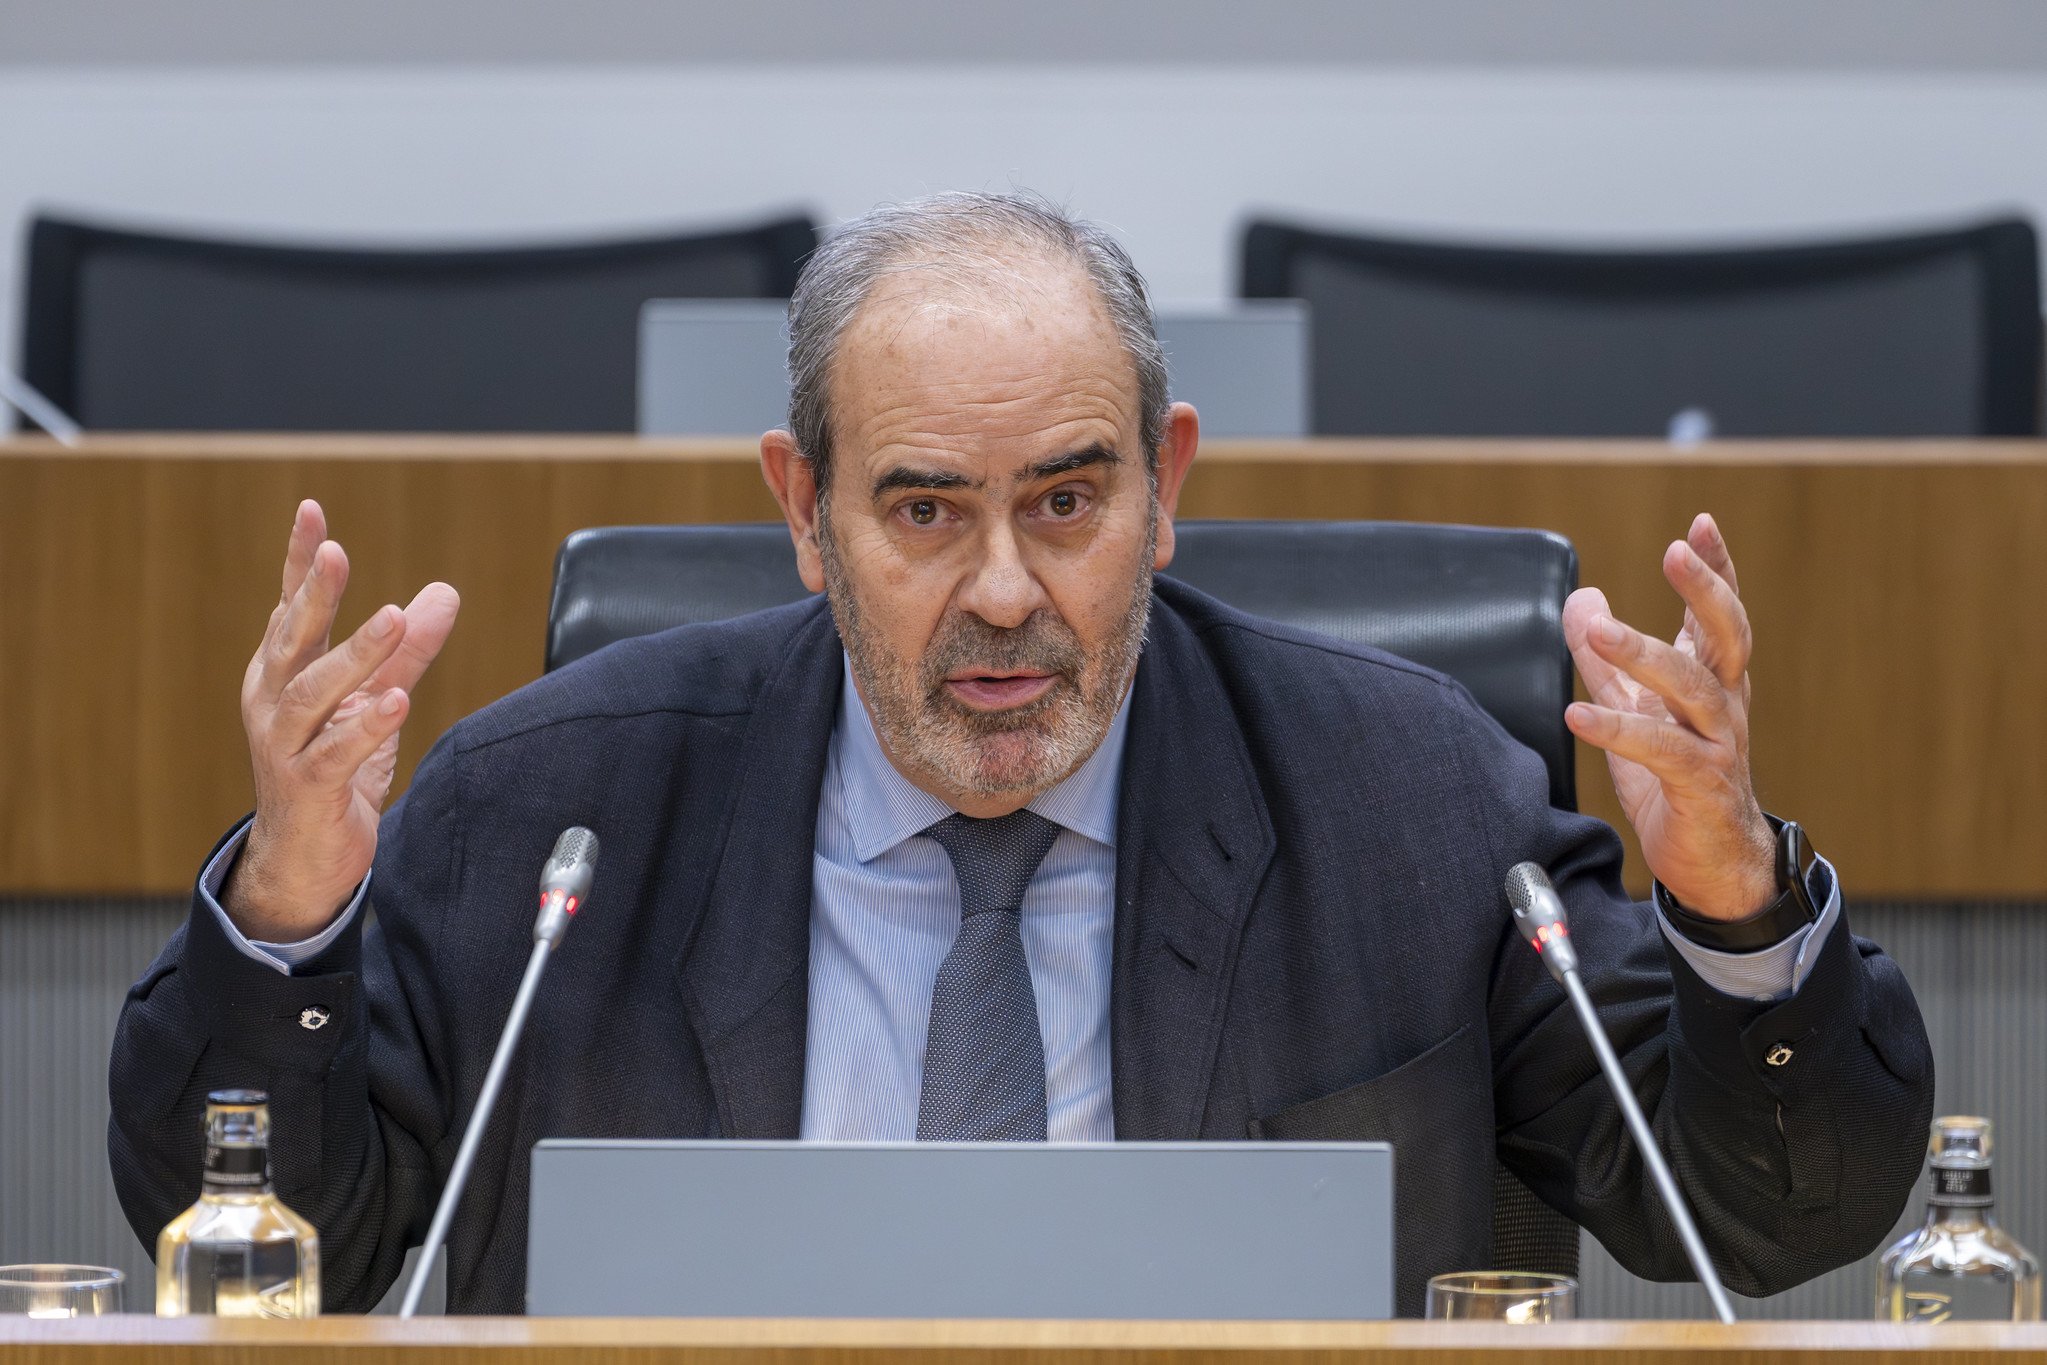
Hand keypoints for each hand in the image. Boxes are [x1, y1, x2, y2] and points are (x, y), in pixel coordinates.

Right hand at [224, 500, 460, 940]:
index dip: (299, 561)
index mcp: (284, 674)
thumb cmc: (333, 771)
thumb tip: (444, 592)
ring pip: (313, 694)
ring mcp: (284, 746)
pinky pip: (334, 755)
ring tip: (391, 619)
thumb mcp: (375, 700)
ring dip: (354, 655)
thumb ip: (408, 649)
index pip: (290, 608)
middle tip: (336, 553)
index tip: (312, 511)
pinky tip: (396, 701)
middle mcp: (274, 703)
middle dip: (313, 594)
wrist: (305, 857)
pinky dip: (365, 727)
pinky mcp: (306, 789)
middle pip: (292, 639)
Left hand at [1562, 513, 1774, 921]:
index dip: (1715, 570)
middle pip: (1725, 636)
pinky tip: (1579, 713)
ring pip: (1690, 689)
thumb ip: (1607, 658)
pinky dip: (1619, 729)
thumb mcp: (1636, 709)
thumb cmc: (1679, 781)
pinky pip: (1661, 751)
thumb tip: (1584, 597)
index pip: (1719, 616)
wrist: (1714, 864)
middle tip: (1675, 551)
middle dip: (1704, 591)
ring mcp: (1718, 744)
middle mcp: (1724, 705)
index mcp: (1713, 682)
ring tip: (1599, 633)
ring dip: (1643, 656)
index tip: (1701, 525)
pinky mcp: (1699, 785)